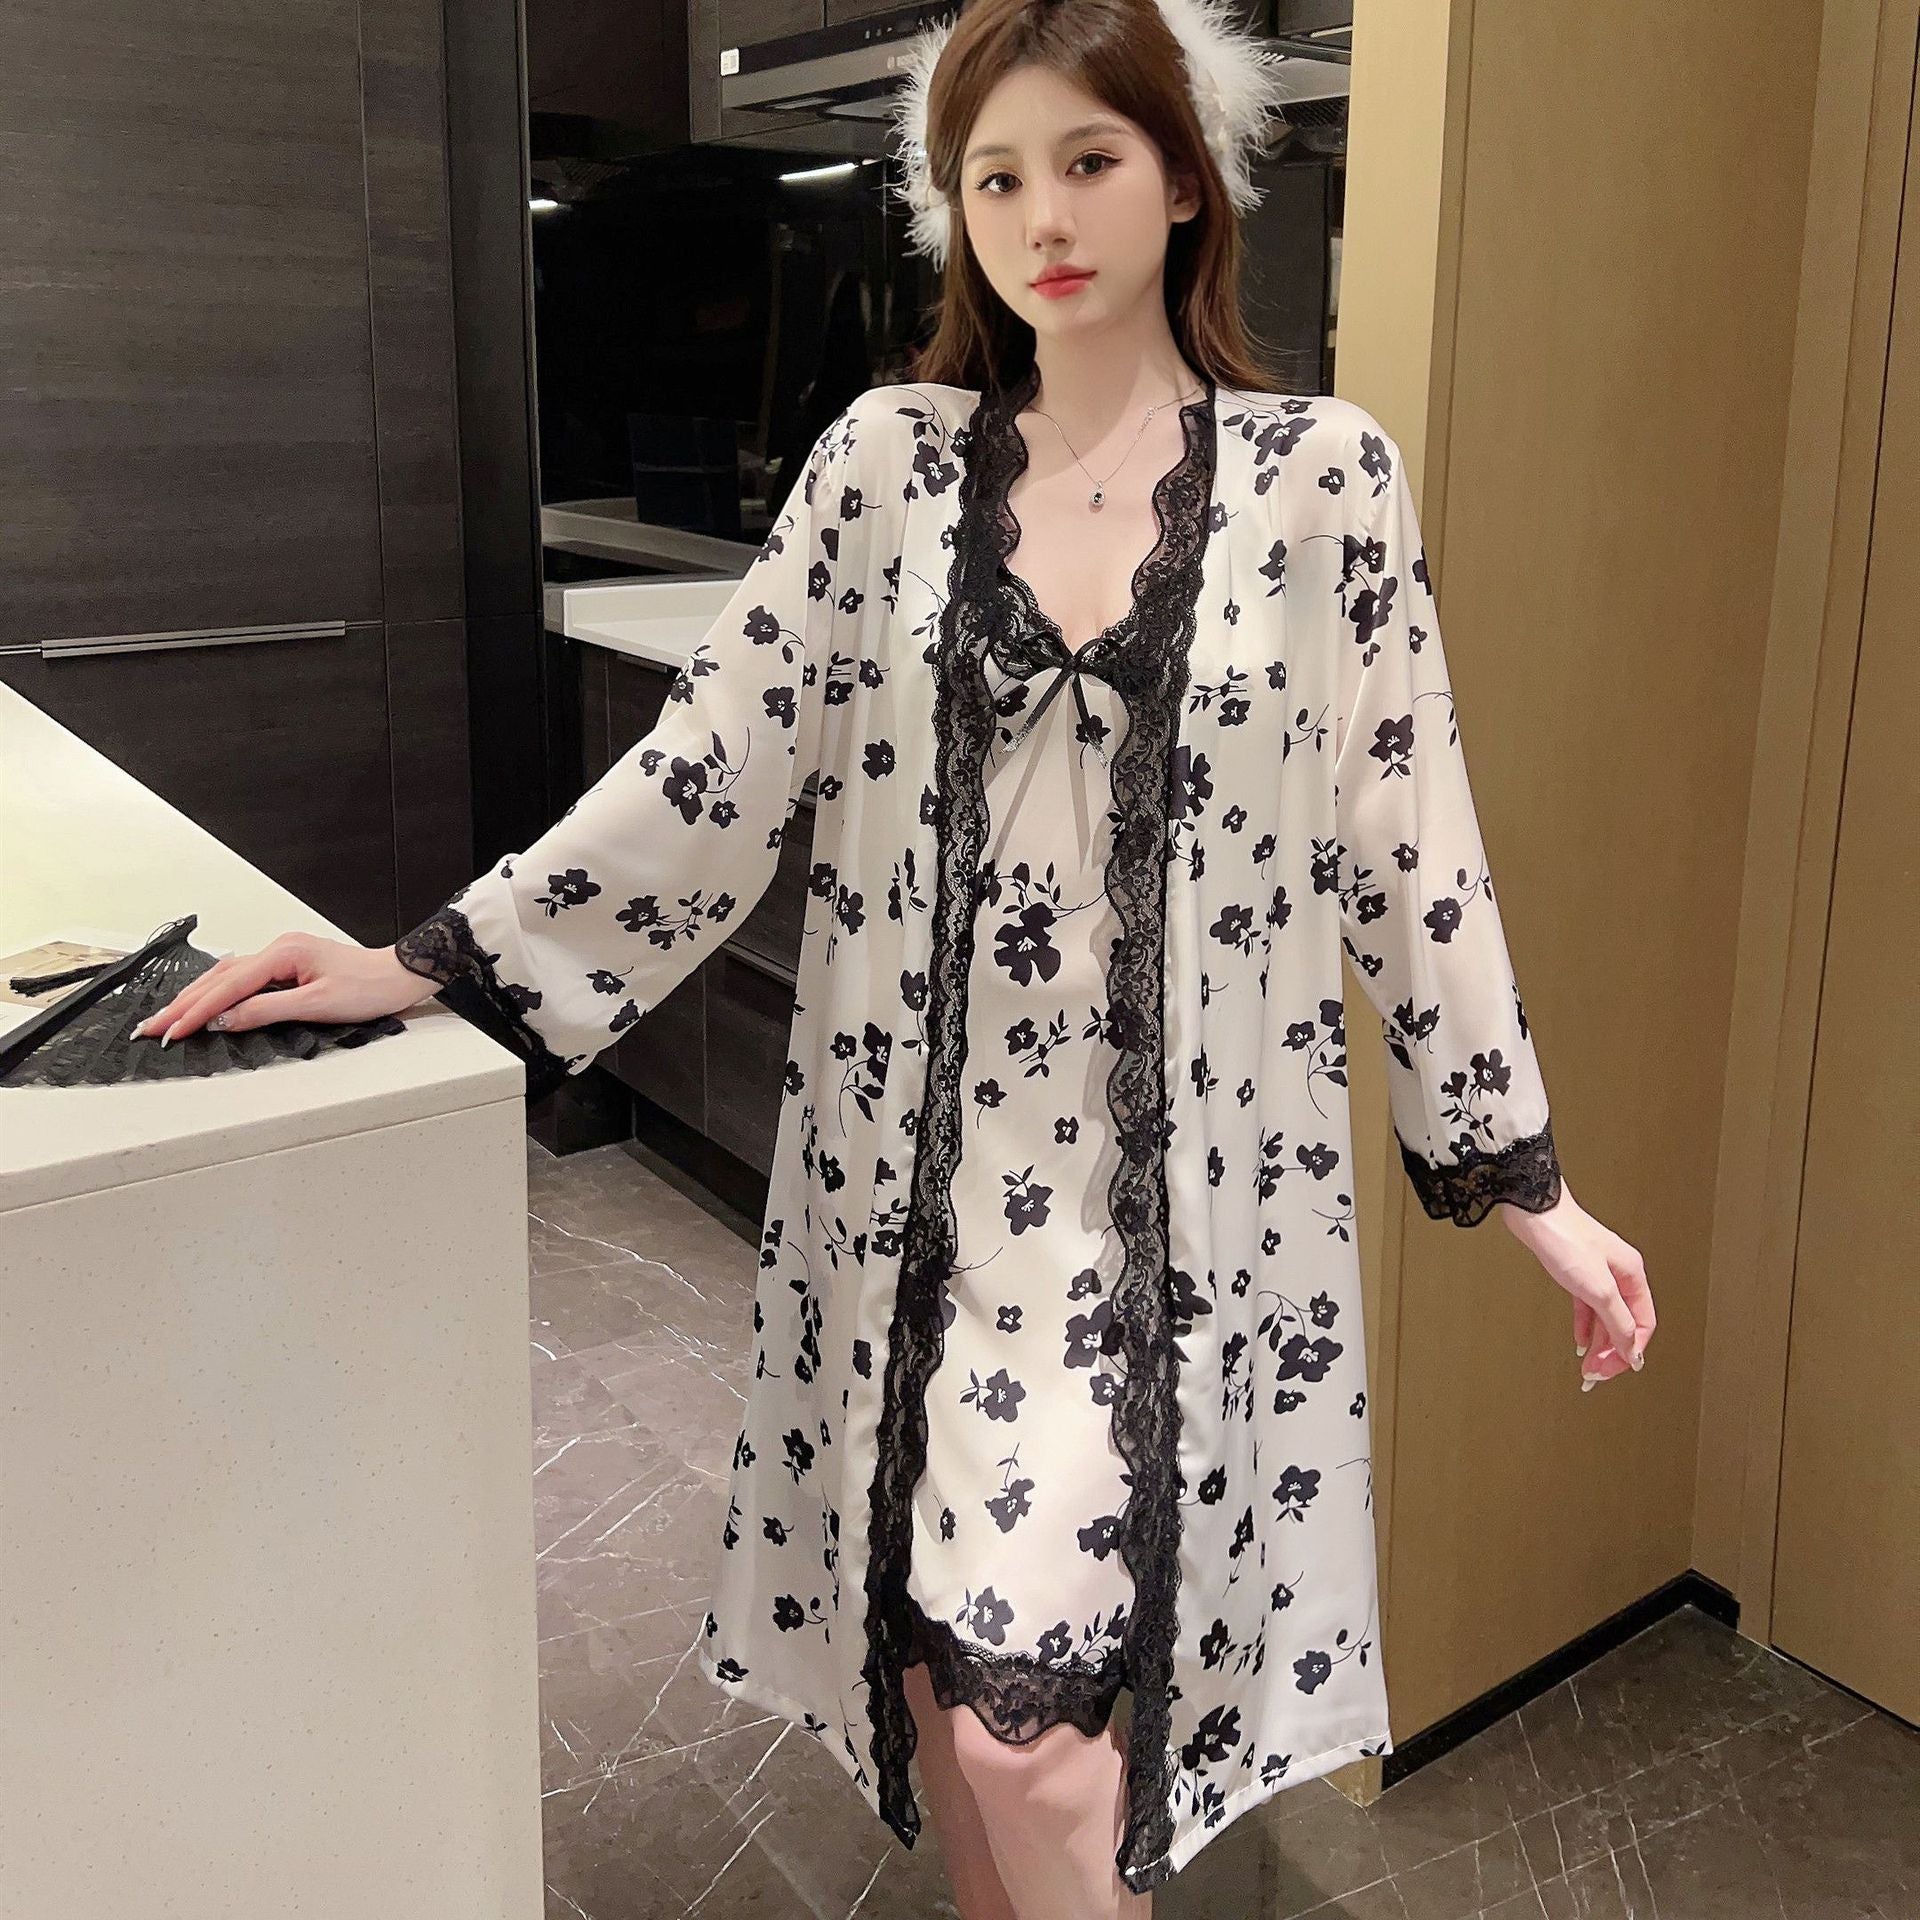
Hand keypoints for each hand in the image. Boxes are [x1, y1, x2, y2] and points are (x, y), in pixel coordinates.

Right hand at [131, 934, 439, 1046]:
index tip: (170, 1031)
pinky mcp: (288, 965)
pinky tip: (203, 1002)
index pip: (228, 986)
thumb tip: (224, 1020)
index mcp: (283, 953)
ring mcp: (282, 955)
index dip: (196, 1011)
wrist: (400, 975)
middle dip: (183, 1004)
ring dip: (195, 998)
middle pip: (219, 979)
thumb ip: (266, 1012)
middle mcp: (278, 948)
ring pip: (226, 977)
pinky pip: (243, 978)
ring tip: (167, 1018)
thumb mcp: (317, 1005)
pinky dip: (218, 993)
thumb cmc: (370, 987)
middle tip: (150, 1028)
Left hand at [1500, 1182, 1654, 1391]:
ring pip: (1606, 1317)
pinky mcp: (1577, 1271)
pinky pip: (1588, 1306)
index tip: (1613, 1370)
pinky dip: (1585, 1325)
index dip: (1630, 1350)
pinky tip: (1580, 1341)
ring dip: (1598, 1343)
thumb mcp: (1597, 1288)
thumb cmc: (1565, 1238)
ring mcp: (1598, 1272)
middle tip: (1595, 1374)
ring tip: (1587, 1365)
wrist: (1533, 1210)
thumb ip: (1617, 1322)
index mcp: (1633, 1275)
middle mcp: (1620, 1274)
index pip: (1644, 1324)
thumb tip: (1632, 1350)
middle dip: (1611, 1351)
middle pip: (1625, 1323)